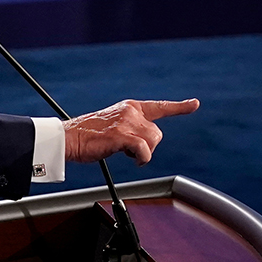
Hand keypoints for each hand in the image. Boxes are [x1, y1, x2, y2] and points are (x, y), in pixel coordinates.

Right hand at [64, 98, 200, 164]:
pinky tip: (131, 158)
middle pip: (158, 133)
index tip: (194, 104)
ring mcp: (126, 122)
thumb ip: (131, 128)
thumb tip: (144, 143)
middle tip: (129, 151)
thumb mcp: (114, 125)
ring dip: (143, 153)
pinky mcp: (121, 135)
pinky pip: (144, 150)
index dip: (179, 107)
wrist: (67, 138)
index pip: (159, 106)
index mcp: (130, 107)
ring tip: (125, 153)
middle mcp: (131, 111)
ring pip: (153, 141)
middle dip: (148, 147)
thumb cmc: (87, 136)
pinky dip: (141, 158)